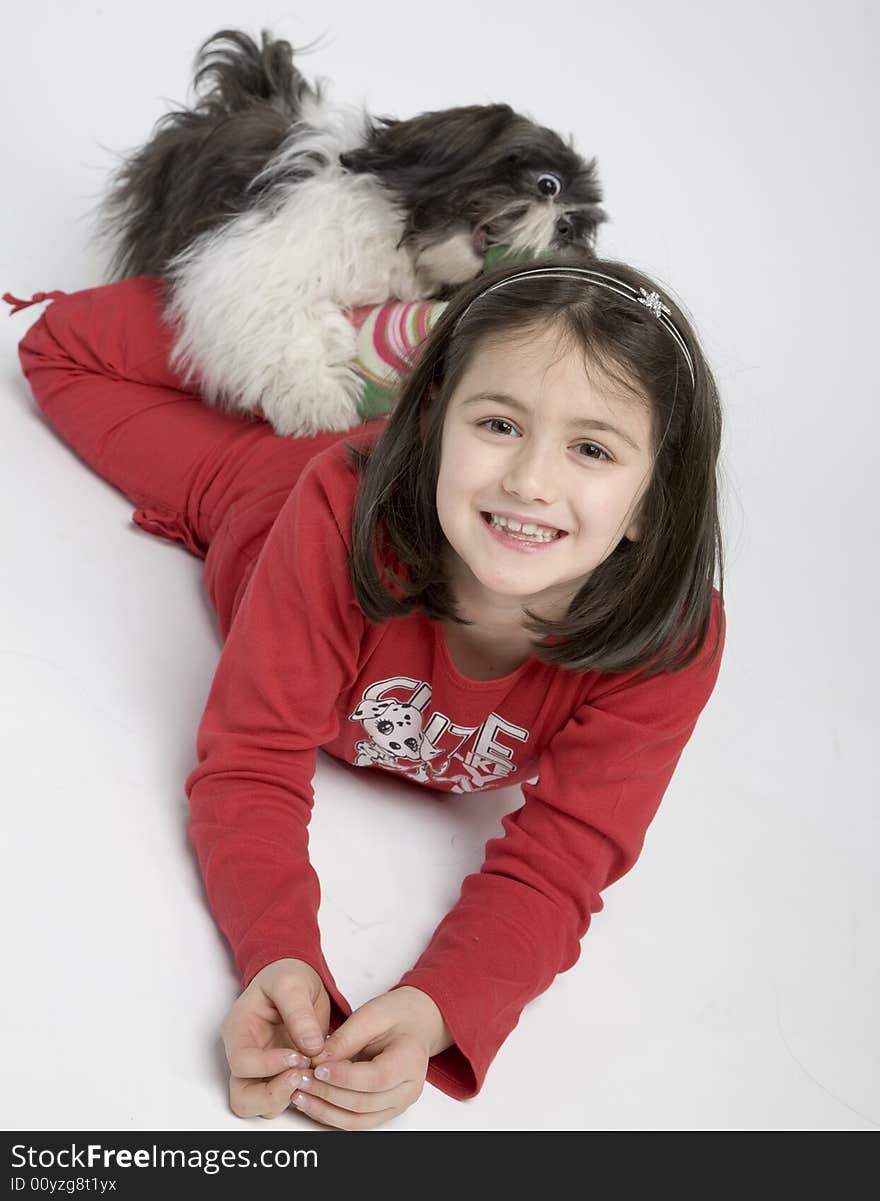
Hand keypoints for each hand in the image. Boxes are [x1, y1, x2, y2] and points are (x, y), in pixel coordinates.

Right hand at [221, 958, 331, 1119]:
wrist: (298, 979)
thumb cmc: (287, 976)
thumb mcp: (292, 983)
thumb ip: (299, 1013)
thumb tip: (311, 1047)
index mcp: (239, 1030)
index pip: (242, 1063)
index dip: (269, 1065)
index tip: (299, 1055)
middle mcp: (245, 1054)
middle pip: (243, 1097)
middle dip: (273, 1095)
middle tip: (303, 1075)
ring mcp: (261, 1069)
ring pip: (262, 1106)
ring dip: (287, 1097)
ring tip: (311, 1074)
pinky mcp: (280, 1076)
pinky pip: (284, 1098)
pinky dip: (300, 1094)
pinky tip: (317, 1075)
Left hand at [287, 986, 453, 1129]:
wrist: (414, 1024)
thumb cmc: (396, 1015)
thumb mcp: (371, 1014)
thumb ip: (346, 1038)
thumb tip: (318, 1059)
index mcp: (410, 1061)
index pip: (376, 1078)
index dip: (344, 1077)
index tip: (318, 1067)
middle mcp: (407, 1090)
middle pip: (363, 1103)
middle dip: (327, 1093)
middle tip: (300, 1077)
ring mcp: (396, 1105)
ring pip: (356, 1120)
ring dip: (324, 1109)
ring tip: (298, 1093)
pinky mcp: (382, 1111)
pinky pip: (354, 1122)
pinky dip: (330, 1114)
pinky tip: (310, 1101)